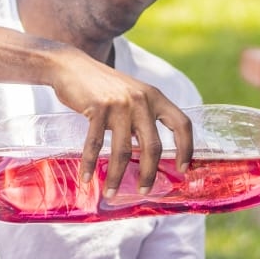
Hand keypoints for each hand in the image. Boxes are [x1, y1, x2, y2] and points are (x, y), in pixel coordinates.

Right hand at [47, 50, 193, 196]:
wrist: (72, 66)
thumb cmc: (103, 86)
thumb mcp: (132, 94)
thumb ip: (143, 116)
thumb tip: (150, 153)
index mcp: (155, 97)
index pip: (182, 124)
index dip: (186, 148)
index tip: (182, 169)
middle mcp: (141, 100)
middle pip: (153, 146)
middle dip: (149, 173)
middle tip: (145, 191)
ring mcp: (120, 104)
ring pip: (124, 150)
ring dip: (117, 176)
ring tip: (111, 192)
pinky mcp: (97, 108)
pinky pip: (95, 144)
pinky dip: (90, 164)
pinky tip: (86, 177)